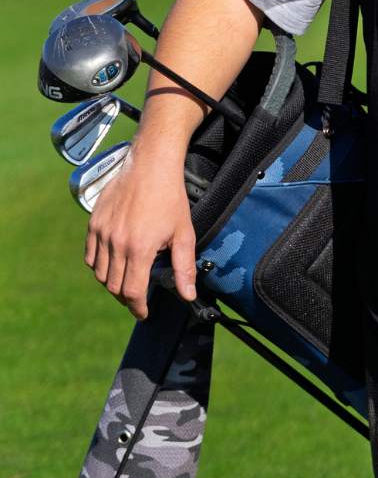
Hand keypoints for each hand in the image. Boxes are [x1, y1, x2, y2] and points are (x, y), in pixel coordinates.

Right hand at [85, 148, 197, 320]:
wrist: (150, 165)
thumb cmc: (170, 198)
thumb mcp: (184, 233)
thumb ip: (183, 267)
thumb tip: (188, 295)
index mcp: (139, 248)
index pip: (131, 291)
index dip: (138, 307)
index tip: (143, 312)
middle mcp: (116, 243)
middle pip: (113, 286)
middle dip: (126, 298)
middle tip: (138, 299)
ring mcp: (102, 233)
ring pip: (100, 273)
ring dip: (112, 283)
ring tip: (126, 282)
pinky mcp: (94, 223)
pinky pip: (90, 255)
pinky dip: (99, 266)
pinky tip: (112, 264)